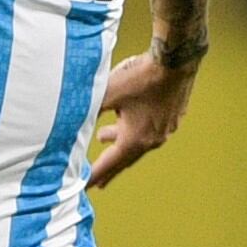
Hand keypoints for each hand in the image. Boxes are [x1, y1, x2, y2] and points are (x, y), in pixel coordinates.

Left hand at [89, 52, 198, 187]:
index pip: (109, 163)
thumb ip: (88, 110)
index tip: (84, 186)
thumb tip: (71, 119)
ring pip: (138, 141)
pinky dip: (135, 129)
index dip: (95, 175)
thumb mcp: (107, 93)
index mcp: (135, 139)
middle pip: (126, 159)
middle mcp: (152, 139)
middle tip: (100, 183)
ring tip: (104, 137)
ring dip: (120, 142)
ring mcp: (165, 129)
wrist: (176, 60)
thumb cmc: (140, 76)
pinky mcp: (173, 116)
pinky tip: (130, 118)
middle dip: (110, 168)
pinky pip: (150, 129)